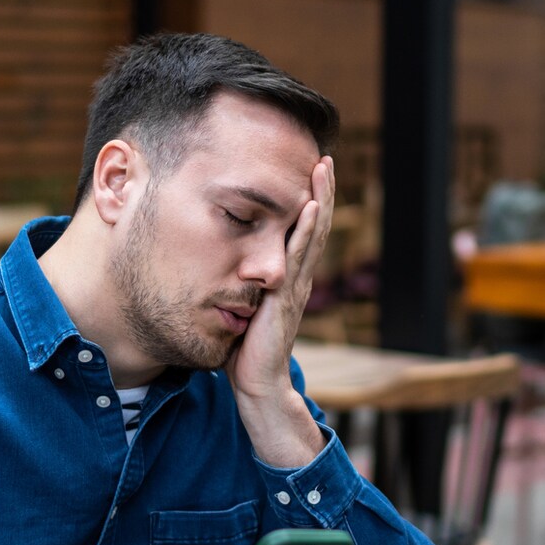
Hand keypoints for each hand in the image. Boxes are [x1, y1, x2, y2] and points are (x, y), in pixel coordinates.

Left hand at [229, 155, 333, 401]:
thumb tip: (220, 270)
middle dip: (321, 192)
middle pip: (315, 226)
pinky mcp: (287, 296)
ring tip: (323, 170)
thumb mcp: (241, 309)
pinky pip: (299, 257)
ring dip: (319, 200)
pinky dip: (306, 230)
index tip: (308, 173)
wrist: (256, 385)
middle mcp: (297, 277)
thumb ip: (240, 287)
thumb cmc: (245, 352)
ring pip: (313, 234)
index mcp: (287, 279)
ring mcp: (295, 285)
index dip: (309, 203)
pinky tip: (310, 207)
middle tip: (324, 159)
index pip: (302, 233)